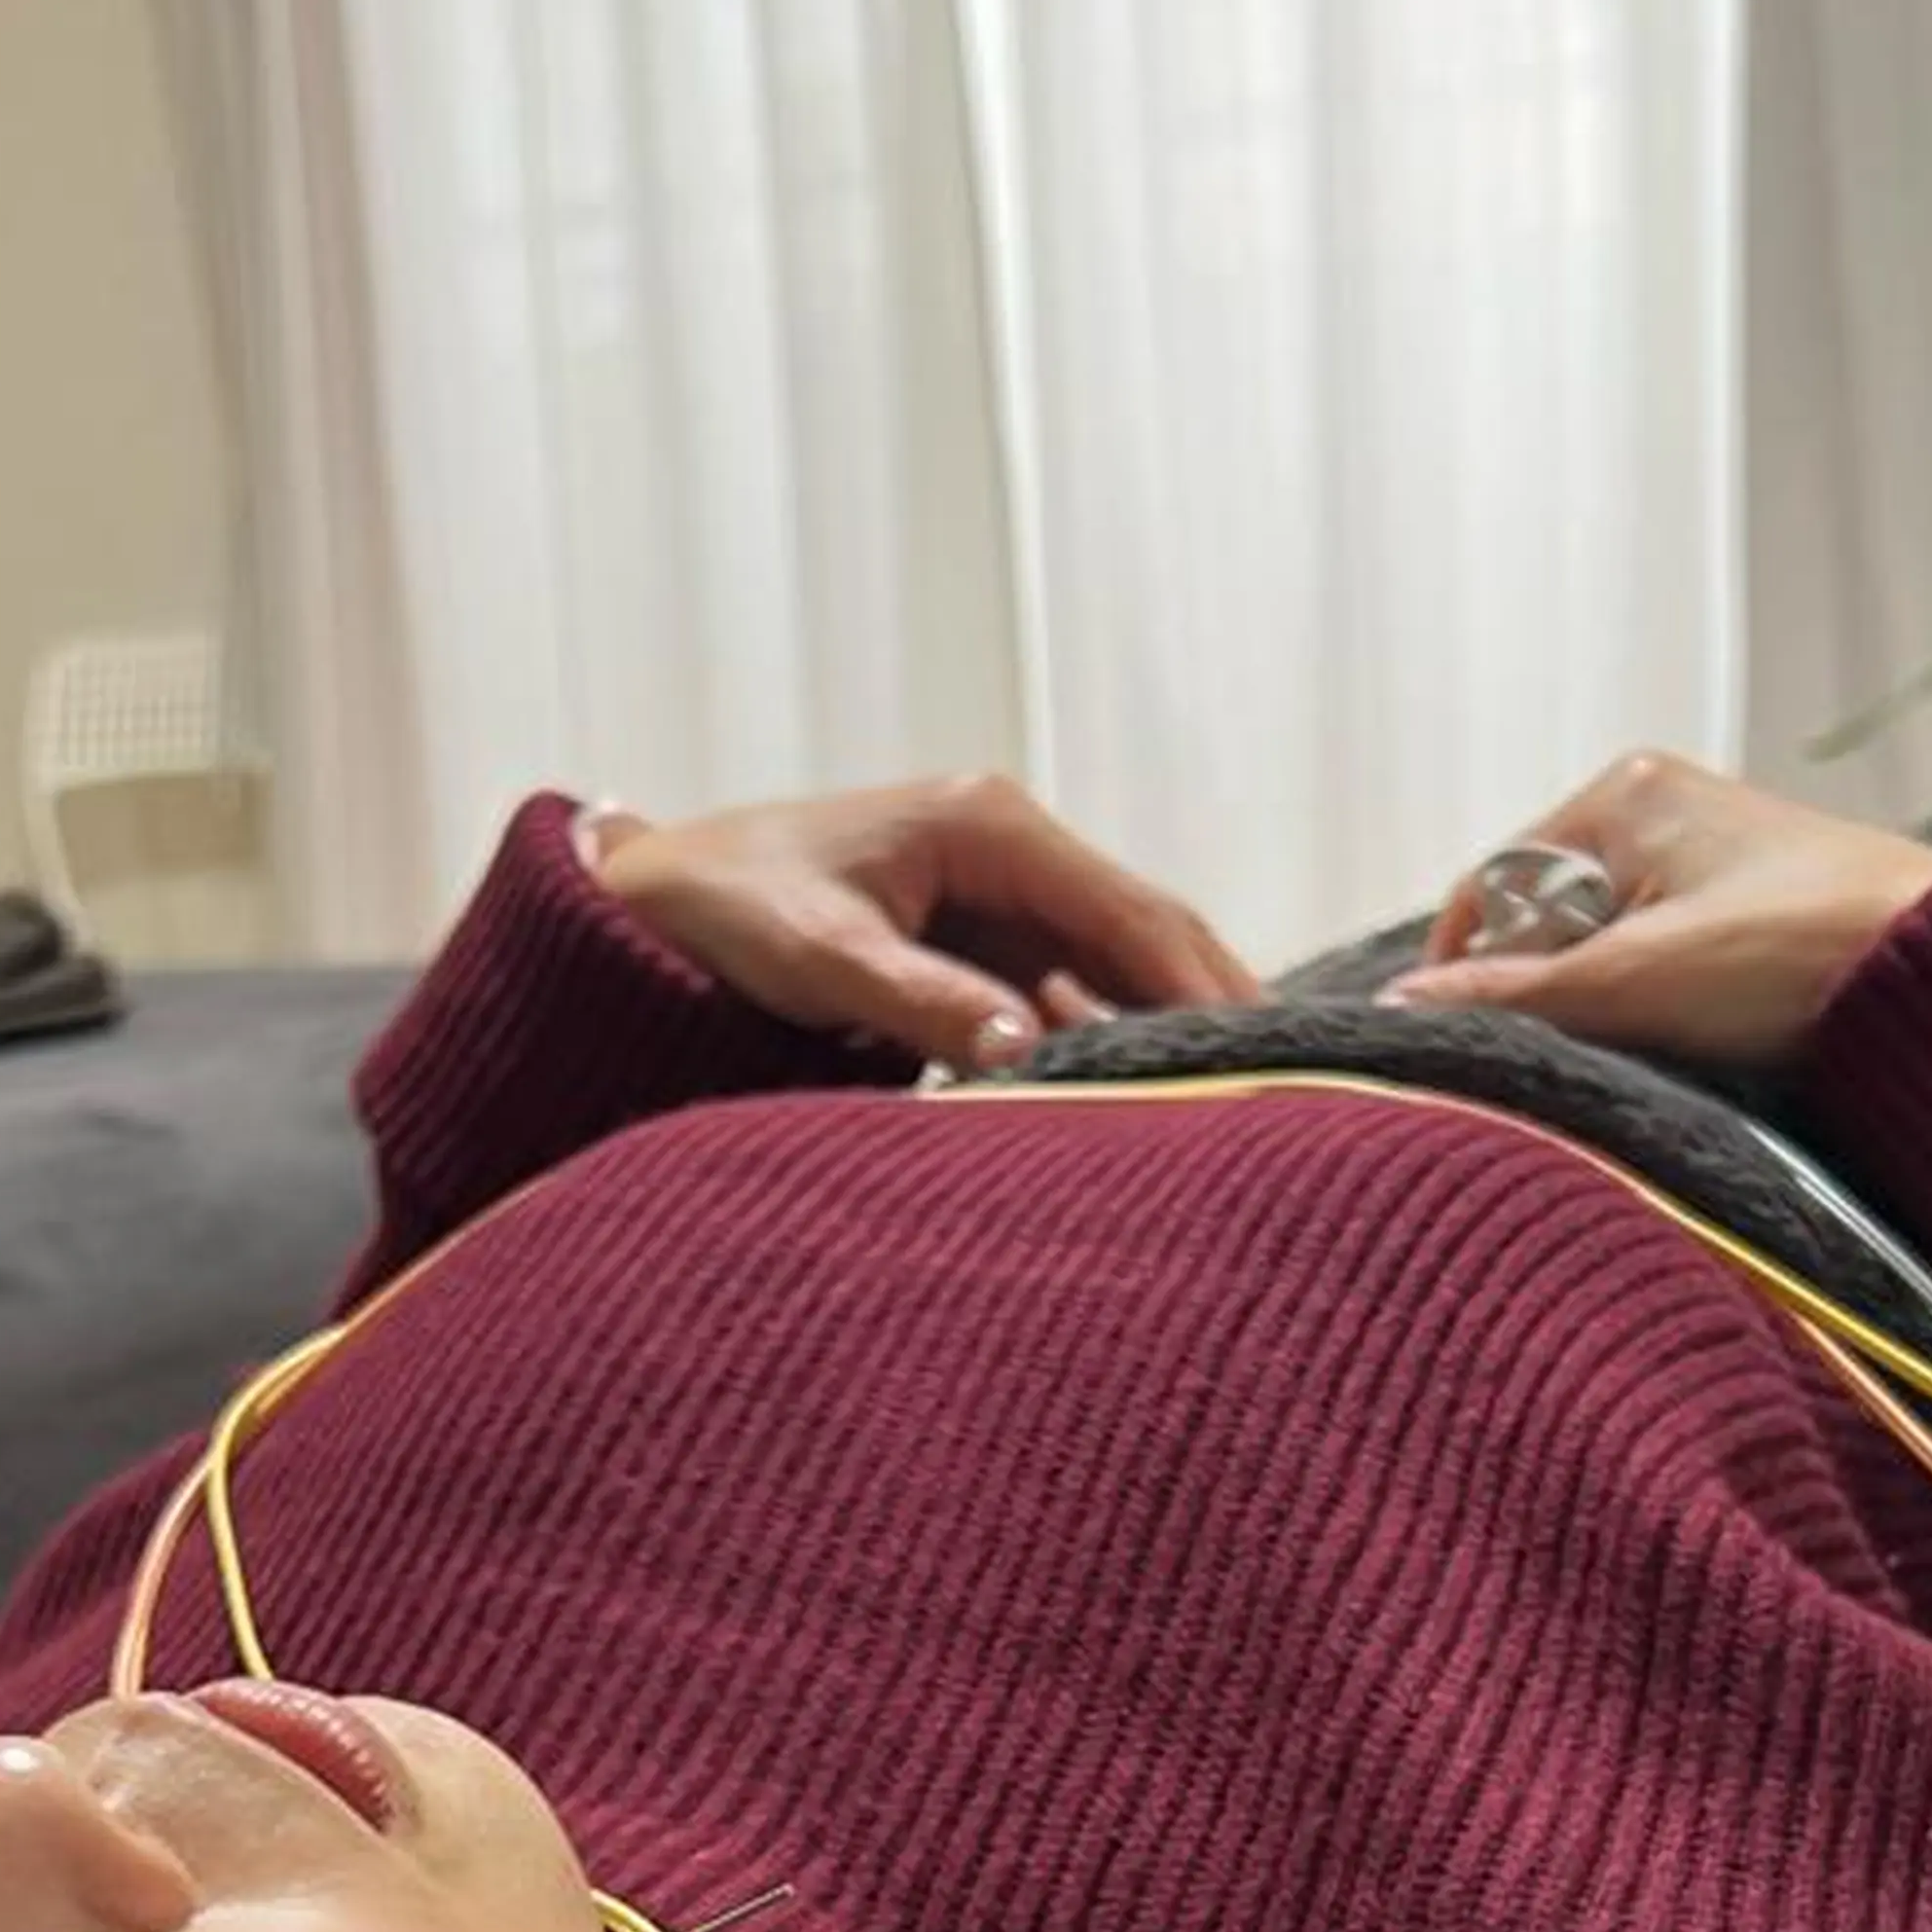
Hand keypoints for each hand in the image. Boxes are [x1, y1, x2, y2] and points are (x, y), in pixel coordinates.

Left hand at [593, 774, 1255, 1077]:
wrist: (642, 905)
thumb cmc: (718, 913)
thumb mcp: (817, 958)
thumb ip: (922, 1003)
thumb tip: (1022, 1053)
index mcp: (986, 825)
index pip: (1128, 911)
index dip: (1201, 983)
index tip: (1261, 1055)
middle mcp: (1005, 846)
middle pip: (1141, 932)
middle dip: (1210, 1005)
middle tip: (1289, 1090)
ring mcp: (992, 891)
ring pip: (1110, 967)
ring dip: (1163, 1028)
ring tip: (1234, 1106)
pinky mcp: (971, 938)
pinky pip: (1064, 992)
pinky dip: (1104, 1039)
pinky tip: (1141, 1100)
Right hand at [1375, 753, 1931, 1072]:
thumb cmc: (1802, 956)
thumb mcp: (1632, 981)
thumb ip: (1510, 995)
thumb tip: (1399, 1010)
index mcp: (1624, 792)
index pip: (1491, 885)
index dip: (1471, 968)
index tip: (1471, 1041)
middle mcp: (1663, 806)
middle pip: (1544, 917)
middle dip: (1548, 989)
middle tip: (1578, 1049)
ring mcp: (1713, 856)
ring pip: (1604, 948)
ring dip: (1608, 1008)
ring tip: (1648, 1048)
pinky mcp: (1755, 908)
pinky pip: (1664, 961)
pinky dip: (1660, 1009)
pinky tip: (1693, 1042)